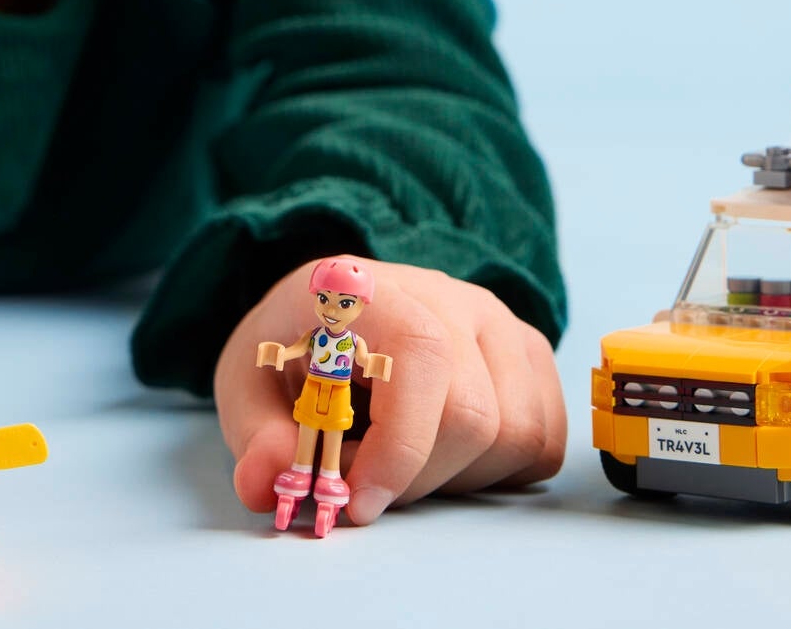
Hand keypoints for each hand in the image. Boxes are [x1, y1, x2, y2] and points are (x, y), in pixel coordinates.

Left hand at [214, 258, 564, 526]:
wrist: (332, 309)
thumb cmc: (294, 347)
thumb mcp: (247, 386)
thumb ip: (257, 436)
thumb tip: (270, 482)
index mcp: (375, 290)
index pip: (423, 356)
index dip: (401, 443)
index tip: (358, 500)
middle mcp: (452, 298)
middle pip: (473, 414)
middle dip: (415, 477)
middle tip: (363, 481)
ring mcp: (500, 324)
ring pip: (517, 434)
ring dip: (456, 477)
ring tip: (403, 459)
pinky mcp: (529, 356)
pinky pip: (543, 439)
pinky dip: (498, 471)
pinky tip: (446, 454)